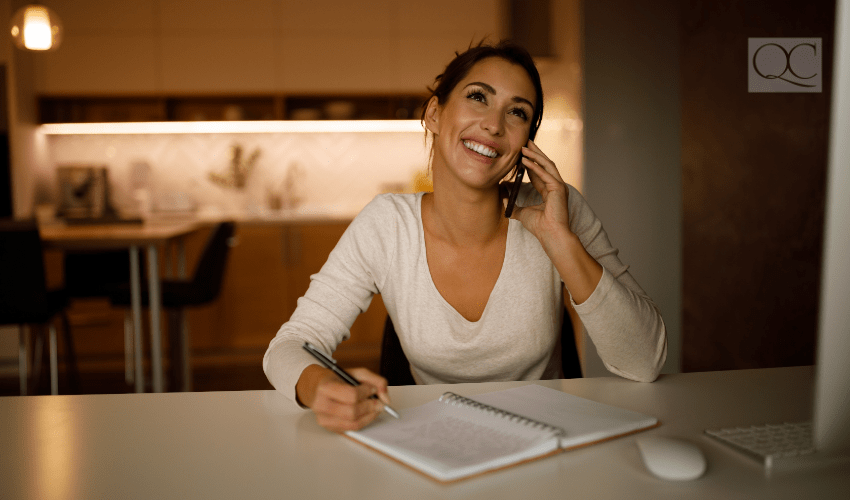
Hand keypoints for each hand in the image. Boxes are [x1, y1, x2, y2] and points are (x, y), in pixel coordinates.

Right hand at [297, 365, 391, 432]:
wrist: (315, 387)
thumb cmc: (335, 380)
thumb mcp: (354, 372)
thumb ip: (374, 380)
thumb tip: (385, 397)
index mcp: (326, 387)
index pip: (351, 395)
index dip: (366, 392)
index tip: (372, 389)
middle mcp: (321, 405)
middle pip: (352, 412)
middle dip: (370, 407)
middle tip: (379, 402)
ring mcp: (324, 418)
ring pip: (353, 424)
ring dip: (369, 416)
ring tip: (374, 408)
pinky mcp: (329, 427)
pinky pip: (351, 429)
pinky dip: (363, 421)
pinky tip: (366, 414)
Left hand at [504, 139, 602, 303]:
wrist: (550, 235)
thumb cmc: (539, 226)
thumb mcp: (521, 212)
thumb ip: (512, 203)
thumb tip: (501, 195)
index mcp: (549, 190)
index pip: (539, 172)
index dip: (530, 161)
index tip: (521, 152)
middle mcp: (556, 186)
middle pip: (545, 164)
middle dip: (535, 152)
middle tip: (525, 141)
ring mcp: (559, 186)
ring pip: (547, 165)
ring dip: (535, 154)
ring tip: (524, 146)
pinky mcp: (558, 188)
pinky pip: (546, 173)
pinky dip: (535, 166)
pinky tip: (525, 160)